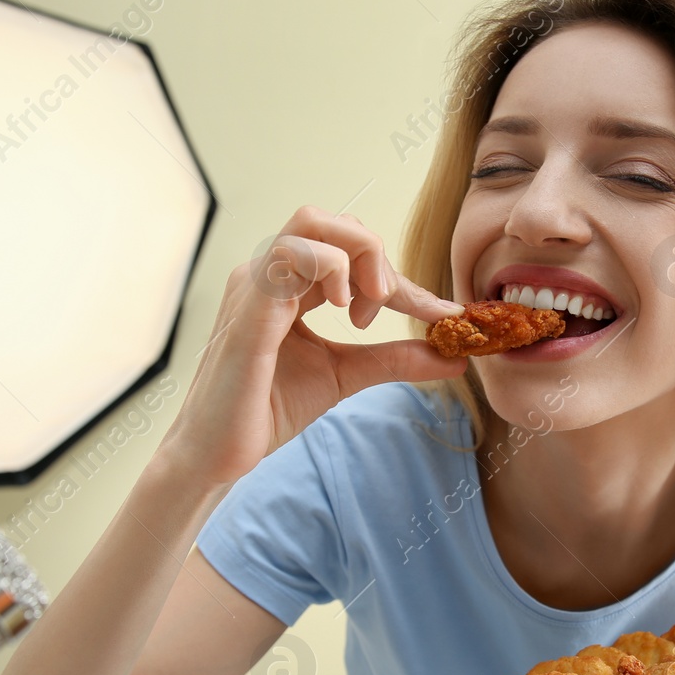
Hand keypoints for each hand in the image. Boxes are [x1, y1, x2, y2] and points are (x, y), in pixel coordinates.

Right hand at [161, 205, 465, 488]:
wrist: (220, 453)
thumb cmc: (268, 410)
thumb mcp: (347, 375)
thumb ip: (395, 358)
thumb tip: (454, 355)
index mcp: (289, 285)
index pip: (350, 256)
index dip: (402, 281)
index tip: (442, 314)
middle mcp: (270, 274)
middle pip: (329, 220)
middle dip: (375, 254)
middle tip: (391, 304)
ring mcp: (256, 285)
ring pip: (311, 223)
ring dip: (358, 255)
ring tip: (370, 307)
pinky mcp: (249, 307)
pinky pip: (290, 254)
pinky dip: (331, 268)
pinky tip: (346, 309)